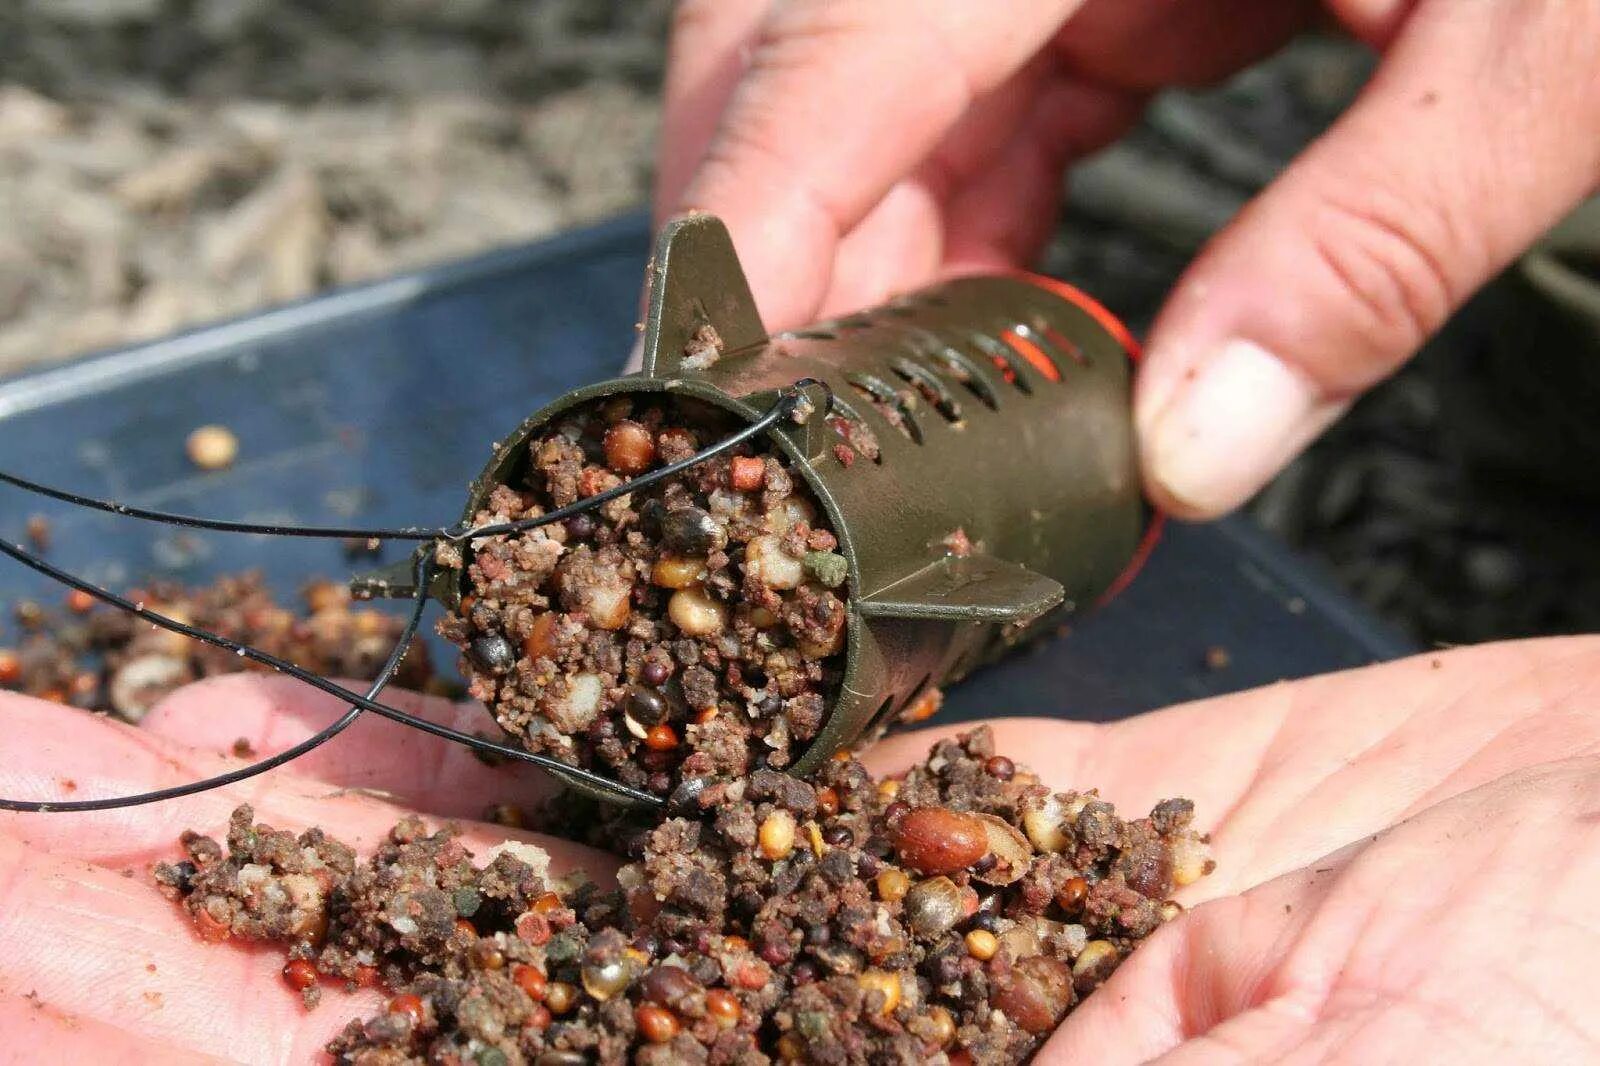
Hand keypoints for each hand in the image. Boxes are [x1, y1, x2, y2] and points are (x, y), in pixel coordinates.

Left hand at [7, 638, 1599, 1061]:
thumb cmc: (1556, 1017)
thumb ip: (931, 1054)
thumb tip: (612, 1051)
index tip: (35, 984)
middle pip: (469, 1035)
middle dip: (209, 957)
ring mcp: (896, 968)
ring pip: (559, 905)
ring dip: (334, 831)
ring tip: (114, 750)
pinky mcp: (969, 838)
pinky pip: (715, 791)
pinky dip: (551, 745)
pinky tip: (393, 699)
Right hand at [656, 1, 1599, 516]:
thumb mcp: (1543, 40)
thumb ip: (1375, 241)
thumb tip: (1193, 453)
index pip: (841, 39)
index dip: (750, 216)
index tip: (707, 389)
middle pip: (795, 54)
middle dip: (769, 249)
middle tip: (786, 435)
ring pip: (870, 97)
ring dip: (871, 267)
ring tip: (901, 427)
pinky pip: (973, 106)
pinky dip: (971, 233)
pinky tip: (1001, 340)